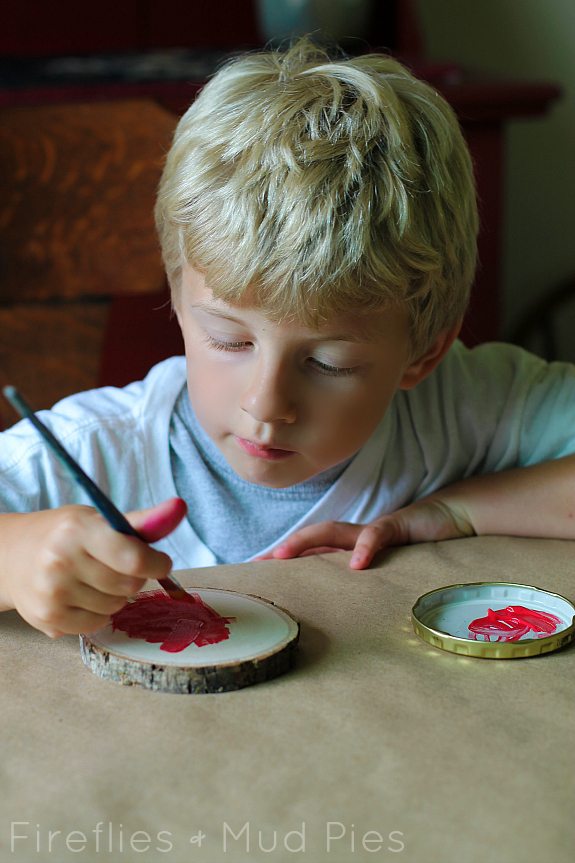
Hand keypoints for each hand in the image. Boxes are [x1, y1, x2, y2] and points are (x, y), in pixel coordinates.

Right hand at [0, 497, 186, 637]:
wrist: (13, 557)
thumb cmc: (65, 535)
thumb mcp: (98, 519)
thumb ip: (140, 522)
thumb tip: (179, 508)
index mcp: (78, 530)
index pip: (134, 558)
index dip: (157, 564)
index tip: (160, 562)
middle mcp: (61, 560)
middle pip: (129, 586)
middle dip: (134, 578)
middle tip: (119, 567)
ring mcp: (53, 592)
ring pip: (116, 607)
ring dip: (116, 596)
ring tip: (95, 580)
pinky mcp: (48, 618)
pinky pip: (98, 624)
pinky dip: (99, 613)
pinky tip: (82, 597)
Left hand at [257, 497, 474, 569]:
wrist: (450, 519)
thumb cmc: (417, 548)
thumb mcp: (388, 572)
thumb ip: (367, 586)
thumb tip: (346, 612)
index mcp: (350, 548)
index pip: (310, 552)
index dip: (284, 560)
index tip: (256, 574)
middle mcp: (355, 537)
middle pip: (310, 540)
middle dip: (282, 550)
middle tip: (256, 565)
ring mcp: (372, 530)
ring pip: (332, 532)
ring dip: (305, 543)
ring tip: (284, 555)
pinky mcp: (397, 526)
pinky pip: (377, 535)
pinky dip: (365, 548)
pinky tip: (356, 564)